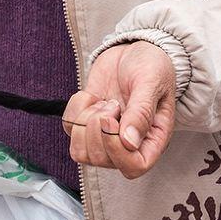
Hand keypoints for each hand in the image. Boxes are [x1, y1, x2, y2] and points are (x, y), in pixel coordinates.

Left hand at [63, 41, 176, 177]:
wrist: (134, 51)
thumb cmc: (152, 66)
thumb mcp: (152, 82)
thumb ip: (142, 112)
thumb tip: (129, 142)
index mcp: (152, 139)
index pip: (133, 167)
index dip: (116, 151)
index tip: (111, 121)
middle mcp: (128, 145)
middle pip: (100, 160)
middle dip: (98, 127)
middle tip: (113, 103)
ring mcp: (105, 138)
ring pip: (80, 152)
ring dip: (85, 122)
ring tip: (103, 102)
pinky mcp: (86, 125)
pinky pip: (69, 128)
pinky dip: (76, 109)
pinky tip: (93, 97)